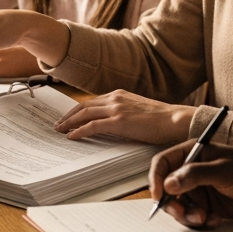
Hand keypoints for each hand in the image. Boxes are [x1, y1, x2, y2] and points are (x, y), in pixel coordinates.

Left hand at [55, 91, 194, 144]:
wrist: (174, 119)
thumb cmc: (160, 118)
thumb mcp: (137, 110)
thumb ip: (122, 111)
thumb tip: (110, 123)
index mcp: (119, 94)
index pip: (91, 102)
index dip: (77, 110)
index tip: (68, 117)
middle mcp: (115, 98)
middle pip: (83, 106)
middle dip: (68, 116)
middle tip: (58, 124)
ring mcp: (116, 108)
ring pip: (84, 114)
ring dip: (69, 123)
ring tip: (60, 130)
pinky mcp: (119, 121)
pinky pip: (92, 126)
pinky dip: (79, 131)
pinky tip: (71, 137)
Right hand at [149, 140, 232, 227]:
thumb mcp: (222, 169)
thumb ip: (194, 175)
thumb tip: (169, 183)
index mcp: (191, 154)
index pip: (163, 163)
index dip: (155, 179)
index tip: (158, 196)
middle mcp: (191, 172)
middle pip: (167, 189)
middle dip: (173, 204)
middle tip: (183, 214)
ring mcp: (198, 190)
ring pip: (179, 206)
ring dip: (187, 216)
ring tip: (204, 218)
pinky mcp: (206, 205)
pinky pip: (193, 217)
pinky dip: (200, 222)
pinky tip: (214, 220)